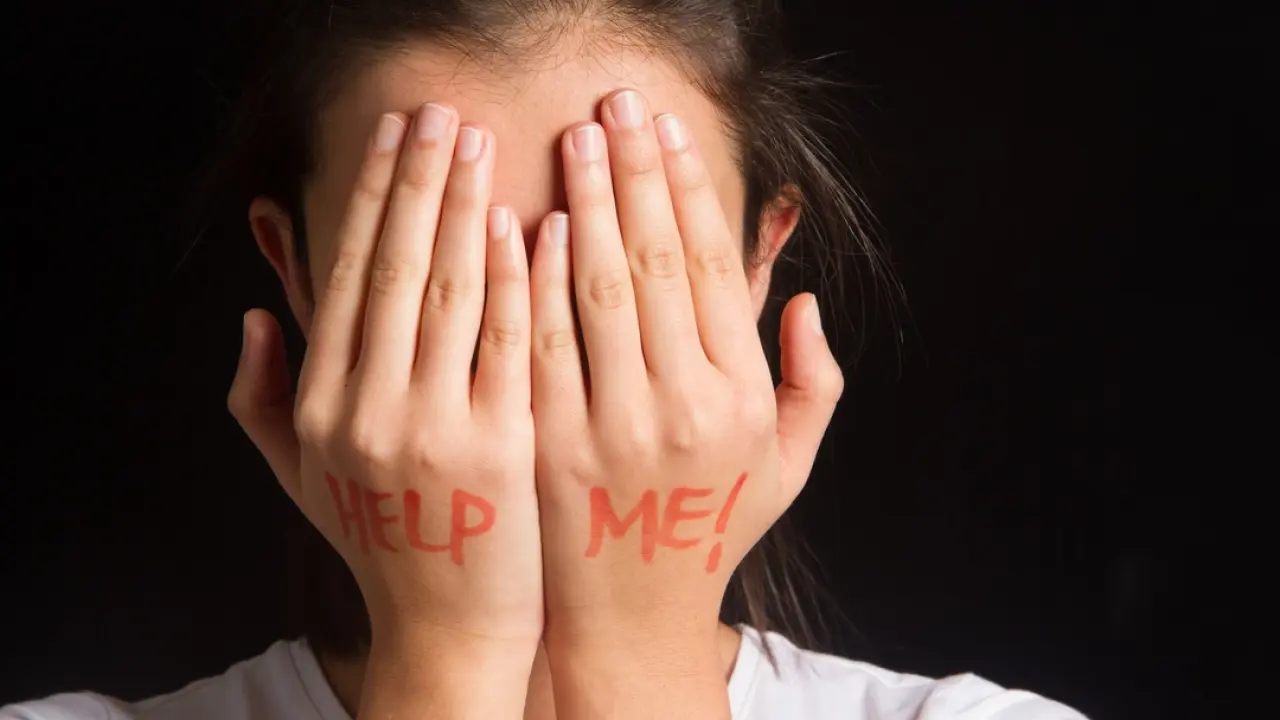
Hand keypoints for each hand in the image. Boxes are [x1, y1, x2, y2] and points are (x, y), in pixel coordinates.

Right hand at [228, 104, 540, 714]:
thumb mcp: (304, 477)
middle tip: (440, 112)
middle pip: (396, 268)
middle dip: (419, 180)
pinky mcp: (502, 445)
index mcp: (325, 405)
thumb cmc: (384, 544)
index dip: (373, 199)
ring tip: (481, 143)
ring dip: (466, 207)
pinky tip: (532, 223)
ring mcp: (435, 427)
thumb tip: (256, 316)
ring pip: (450, 292)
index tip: (395, 138)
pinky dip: (519, 278)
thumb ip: (266, 398)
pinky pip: (510, 342)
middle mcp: (370, 410)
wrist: (449, 628)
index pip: (349, 278)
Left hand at [530, 89, 843, 715]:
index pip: (709, 268)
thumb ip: (812, 380)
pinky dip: (532, 278)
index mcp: (741, 398)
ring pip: (594, 289)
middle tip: (614, 104)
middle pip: (652, 261)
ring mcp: (611, 426)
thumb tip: (801, 299)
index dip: (685, 189)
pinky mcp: (548, 443)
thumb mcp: (790, 463)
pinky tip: (527, 222)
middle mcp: (682, 407)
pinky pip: (538, 342)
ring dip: (582, 203)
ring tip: (573, 139)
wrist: (631, 614)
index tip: (665, 131)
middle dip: (632, 172)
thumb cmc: (713, 528)